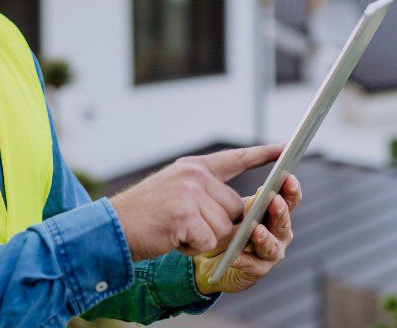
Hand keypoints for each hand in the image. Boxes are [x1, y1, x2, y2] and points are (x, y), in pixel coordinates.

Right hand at [108, 143, 283, 262]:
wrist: (112, 227)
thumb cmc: (144, 215)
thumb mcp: (175, 191)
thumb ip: (204, 193)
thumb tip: (241, 211)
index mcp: (193, 167)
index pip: (234, 159)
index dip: (261, 154)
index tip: (284, 149)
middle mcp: (195, 175)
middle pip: (234, 208)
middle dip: (219, 226)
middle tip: (187, 227)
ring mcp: (191, 194)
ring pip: (225, 228)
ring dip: (205, 239)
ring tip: (177, 231)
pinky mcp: (186, 215)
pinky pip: (210, 242)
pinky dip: (194, 248)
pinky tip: (174, 239)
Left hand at [192, 173, 300, 293]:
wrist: (212, 255)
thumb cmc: (229, 225)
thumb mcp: (237, 205)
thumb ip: (252, 195)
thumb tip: (261, 182)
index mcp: (276, 211)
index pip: (289, 198)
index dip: (291, 188)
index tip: (288, 175)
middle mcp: (279, 232)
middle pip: (284, 221)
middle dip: (280, 210)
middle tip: (274, 200)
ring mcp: (271, 253)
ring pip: (272, 246)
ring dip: (265, 237)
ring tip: (256, 230)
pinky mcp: (258, 270)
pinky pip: (252, 265)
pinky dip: (244, 259)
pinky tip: (235, 255)